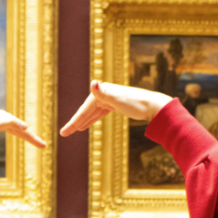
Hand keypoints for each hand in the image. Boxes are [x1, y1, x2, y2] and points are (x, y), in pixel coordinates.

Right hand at [59, 81, 173, 136]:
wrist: (153, 105)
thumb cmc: (137, 103)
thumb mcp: (118, 99)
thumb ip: (104, 93)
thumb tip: (93, 83)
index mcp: (101, 93)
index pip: (84, 109)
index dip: (73, 121)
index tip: (64, 132)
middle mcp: (103, 94)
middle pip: (86, 111)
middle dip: (75, 122)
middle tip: (63, 133)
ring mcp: (109, 99)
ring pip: (92, 113)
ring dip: (82, 121)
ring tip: (72, 130)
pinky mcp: (115, 105)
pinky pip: (99, 113)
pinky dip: (92, 119)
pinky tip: (87, 124)